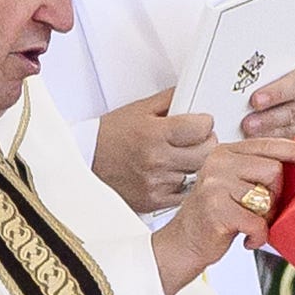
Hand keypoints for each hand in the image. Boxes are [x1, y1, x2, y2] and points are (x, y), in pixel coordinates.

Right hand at [92, 89, 217, 214]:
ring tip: (182, 155)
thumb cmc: (110, 136)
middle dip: (207, 143)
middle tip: (199, 139)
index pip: (201, 128)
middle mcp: (157, 159)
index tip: (202, 122)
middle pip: (206, 153)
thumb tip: (192, 93)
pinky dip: (183, 183)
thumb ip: (169, 100)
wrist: (86, 162)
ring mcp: (156, 183)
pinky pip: (184, 194)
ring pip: (197, 174)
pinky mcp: (154, 200)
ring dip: (195, 164)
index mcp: (155, 133)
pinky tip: (173, 173)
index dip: (206, 122)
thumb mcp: (139, 110)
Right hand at [151, 138, 294, 294]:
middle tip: (260, 209)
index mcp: (225, 152)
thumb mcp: (233, 184)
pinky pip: (258, 221)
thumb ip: (257, 170)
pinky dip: (258, 235)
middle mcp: (218, 164)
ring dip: (266, 217)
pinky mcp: (217, 209)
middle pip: (273, 169)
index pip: (268, 144)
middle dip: (275, 194)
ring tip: (249, 222)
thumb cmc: (214, 216)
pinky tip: (247, 238)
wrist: (183, 244)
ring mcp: (215, 185)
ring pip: (267, 197)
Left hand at [242, 46, 294, 138]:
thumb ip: (258, 61)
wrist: (289, 66)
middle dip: (269, 117)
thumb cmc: (277, 59)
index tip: (255, 100)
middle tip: (247, 123)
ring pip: (292, 125)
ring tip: (248, 132)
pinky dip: (273, 139)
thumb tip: (232, 66)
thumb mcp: (271, 53)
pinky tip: (256, 139)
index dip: (277, 93)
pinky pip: (290, 136)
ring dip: (269, 131)